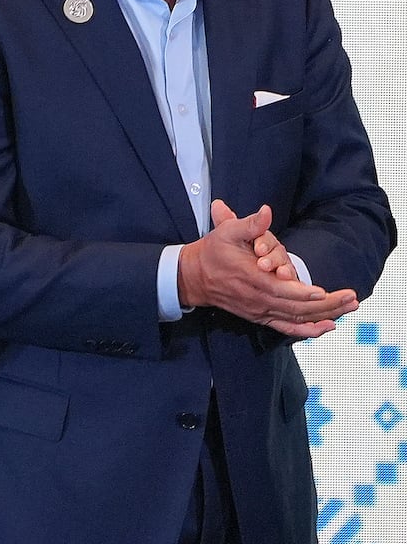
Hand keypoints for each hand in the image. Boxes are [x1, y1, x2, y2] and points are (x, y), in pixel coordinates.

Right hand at [178, 200, 356, 338]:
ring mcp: (259, 310)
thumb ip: (249, 224)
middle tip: (352, 299)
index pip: (281, 290)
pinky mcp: (260, 316)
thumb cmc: (212, 252)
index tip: (323, 291)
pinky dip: (308, 330)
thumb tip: (266, 212)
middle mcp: (257, 299)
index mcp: (251, 279)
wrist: (192, 277)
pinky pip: (287, 327)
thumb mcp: (226, 232)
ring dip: (324, 316)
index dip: (302, 292)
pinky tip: (327, 327)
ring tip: (348, 309)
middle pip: (296, 307)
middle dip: (326, 305)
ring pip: (296, 318)